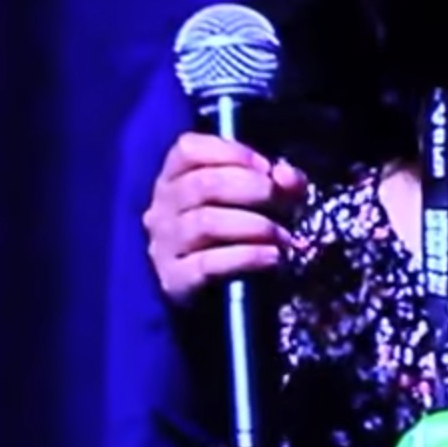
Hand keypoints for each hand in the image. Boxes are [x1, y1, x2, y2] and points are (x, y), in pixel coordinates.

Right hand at [142, 132, 310, 306]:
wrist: (216, 297)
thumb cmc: (236, 234)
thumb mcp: (260, 201)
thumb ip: (278, 182)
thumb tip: (286, 176)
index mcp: (174, 177)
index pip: (187, 149)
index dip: (230, 152)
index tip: (266, 167)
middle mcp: (161, 207)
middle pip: (203, 184)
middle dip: (252, 189)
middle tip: (283, 203)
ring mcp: (163, 245)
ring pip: (206, 222)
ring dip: (255, 226)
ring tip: (284, 236)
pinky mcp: (173, 280)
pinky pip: (207, 264)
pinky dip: (246, 257)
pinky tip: (272, 257)